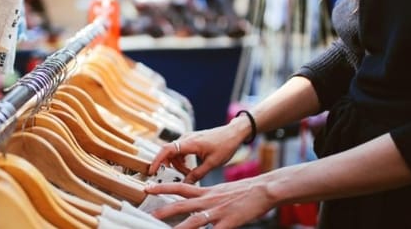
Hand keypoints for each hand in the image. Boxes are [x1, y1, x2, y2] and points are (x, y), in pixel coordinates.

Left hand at [145, 178, 275, 228]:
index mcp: (206, 191)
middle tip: (148, 215)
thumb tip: (196, 205)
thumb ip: (207, 197)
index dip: (162, 187)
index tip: (147, 188)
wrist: (263, 189)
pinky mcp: (229, 222)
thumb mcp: (221, 190)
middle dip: (162, 211)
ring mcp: (218, 212)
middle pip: (180, 205)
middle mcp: (208, 200)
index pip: (179, 187)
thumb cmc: (243, 191)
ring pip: (193, 221)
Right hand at [149, 122, 249, 183]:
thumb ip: (197, 174)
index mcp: (190, 143)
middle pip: (169, 153)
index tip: (152, 171)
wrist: (233, 133)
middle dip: (171, 166)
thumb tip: (186, 184)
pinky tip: (191, 167)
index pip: (167, 149)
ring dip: (178, 164)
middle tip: (178, 176)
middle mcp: (186, 138)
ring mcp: (188, 138)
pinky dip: (182, 160)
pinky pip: (180, 151)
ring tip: (189, 173)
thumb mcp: (212, 163)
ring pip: (174, 153)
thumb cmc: (225, 145)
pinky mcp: (191, 140)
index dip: (157, 160)